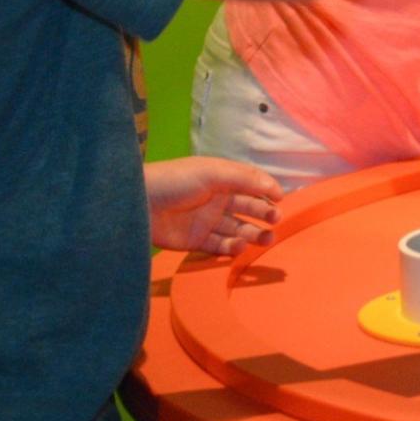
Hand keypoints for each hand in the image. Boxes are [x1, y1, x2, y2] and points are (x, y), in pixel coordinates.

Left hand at [144, 156, 283, 256]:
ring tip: (266, 239)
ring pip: (238, 229)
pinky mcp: (196, 241)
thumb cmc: (175, 181)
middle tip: (276, 220)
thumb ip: (245, 179)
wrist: (138, 204)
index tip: (281, 199)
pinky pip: (220, 247)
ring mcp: (207, 222)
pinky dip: (232, 248)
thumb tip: (276, 187)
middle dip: (264, 213)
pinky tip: (239, 246)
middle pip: (248, 208)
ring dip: (254, 234)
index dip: (267, 191)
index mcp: (221, 179)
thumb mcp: (212, 172)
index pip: (251, 185)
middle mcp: (216, 200)